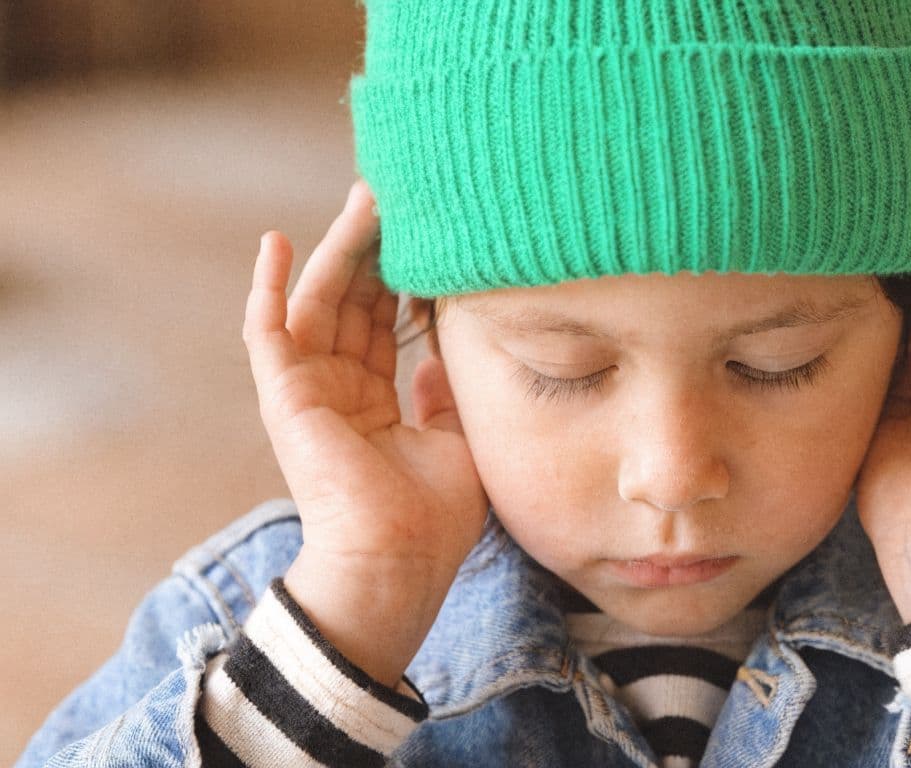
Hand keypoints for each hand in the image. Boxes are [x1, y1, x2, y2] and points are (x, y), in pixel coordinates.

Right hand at [242, 180, 487, 685]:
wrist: (402, 562)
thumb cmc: (434, 518)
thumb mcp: (456, 441)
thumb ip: (443, 396)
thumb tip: (439, 361)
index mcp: (376, 403)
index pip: (386, 324)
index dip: (403, 277)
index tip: (427, 233)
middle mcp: (339, 391)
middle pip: (353, 304)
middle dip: (374, 249)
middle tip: (397, 195)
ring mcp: (309, 392)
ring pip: (318, 304)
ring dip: (338, 250)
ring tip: (364, 198)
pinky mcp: (285, 397)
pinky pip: (268, 333)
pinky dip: (267, 288)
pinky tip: (274, 241)